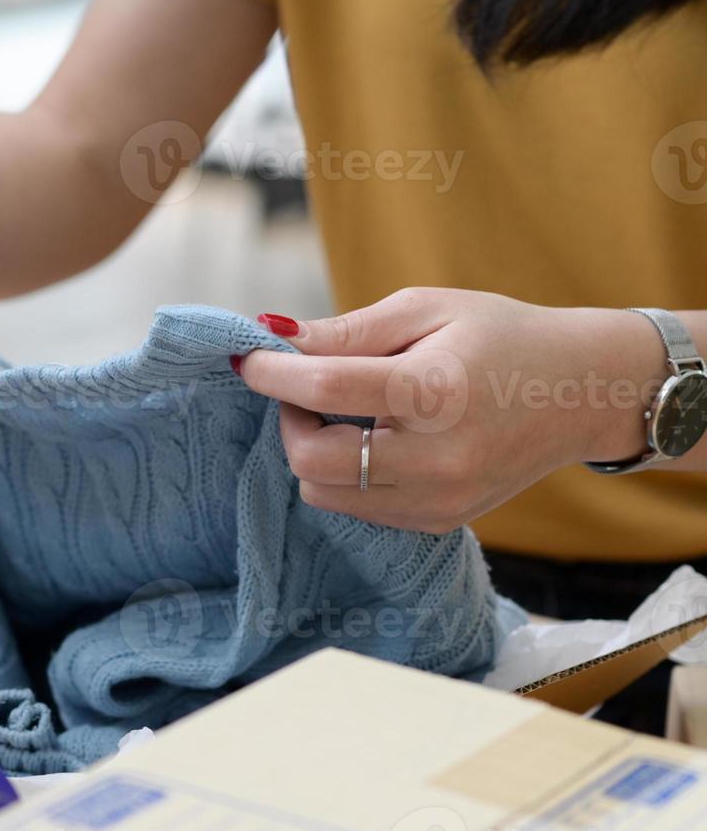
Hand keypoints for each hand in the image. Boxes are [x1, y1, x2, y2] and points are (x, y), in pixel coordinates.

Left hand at [237, 288, 659, 533]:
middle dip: (289, 421)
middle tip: (305, 389)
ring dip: (313, 452)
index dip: (270, 372)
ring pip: (324, 493)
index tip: (247, 356)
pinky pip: (358, 508)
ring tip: (346, 413)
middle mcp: (437, 457)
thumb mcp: (427, 310)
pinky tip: (376, 440)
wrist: (582, 393)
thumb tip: (274, 335)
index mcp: (433, 391)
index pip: (322, 387)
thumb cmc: (500, 338)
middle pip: (310, 460)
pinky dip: (346, 476)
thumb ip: (348, 330)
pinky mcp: (440, 520)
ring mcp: (440, 498)